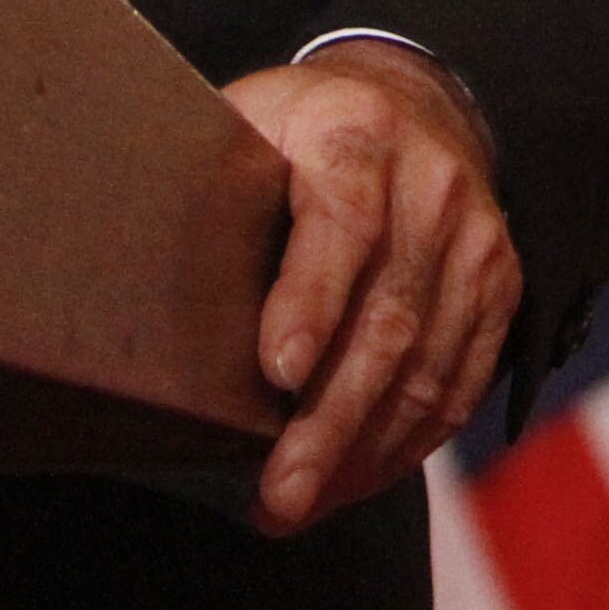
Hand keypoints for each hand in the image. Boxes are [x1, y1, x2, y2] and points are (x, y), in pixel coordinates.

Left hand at [221, 39, 524, 536]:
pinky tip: (352, 479)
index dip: (311, 297)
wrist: (411, 105)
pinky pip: (461, 384)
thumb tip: (108, 275)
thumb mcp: (247, 128)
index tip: (275, 372)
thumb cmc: (298, 137)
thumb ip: (202, 188)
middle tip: (278, 492)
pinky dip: (406, 445)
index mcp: (356, 132)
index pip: (342, 218)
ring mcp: (475, 237)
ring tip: (298, 504)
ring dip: (362, 452)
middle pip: (387, 316)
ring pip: (427, 365)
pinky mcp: (501, 285)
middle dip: (329, 421)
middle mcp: (431, 183)